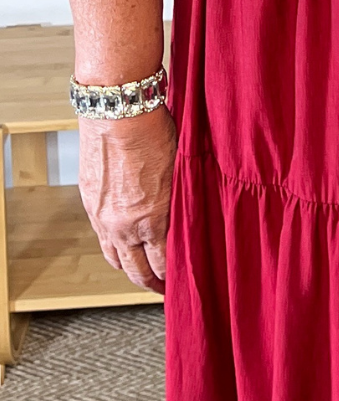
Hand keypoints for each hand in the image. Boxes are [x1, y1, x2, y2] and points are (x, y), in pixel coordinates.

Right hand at [78, 105, 176, 292]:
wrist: (118, 110)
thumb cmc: (154, 132)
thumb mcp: (179, 171)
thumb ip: (180, 202)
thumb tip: (187, 219)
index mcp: (152, 218)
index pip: (163, 262)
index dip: (171, 277)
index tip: (179, 282)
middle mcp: (123, 225)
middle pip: (136, 270)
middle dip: (150, 283)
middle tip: (161, 289)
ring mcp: (102, 216)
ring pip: (114, 257)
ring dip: (128, 268)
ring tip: (139, 273)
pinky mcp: (88, 203)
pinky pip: (101, 237)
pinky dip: (112, 246)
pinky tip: (121, 245)